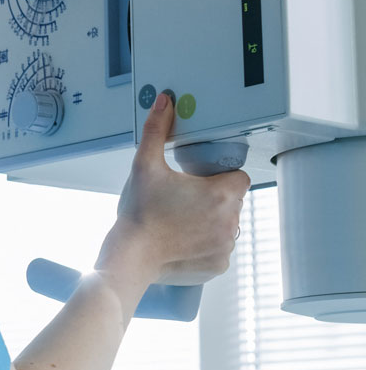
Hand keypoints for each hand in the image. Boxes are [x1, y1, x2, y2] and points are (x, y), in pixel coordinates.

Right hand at [98, 93, 248, 285]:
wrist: (130, 256)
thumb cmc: (139, 214)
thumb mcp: (145, 166)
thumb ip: (157, 131)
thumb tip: (164, 103)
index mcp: (221, 194)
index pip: (239, 178)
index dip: (220, 177)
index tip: (200, 181)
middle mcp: (230, 221)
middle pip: (231, 202)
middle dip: (213, 199)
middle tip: (182, 201)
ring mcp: (225, 246)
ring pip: (225, 226)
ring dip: (210, 223)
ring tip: (180, 222)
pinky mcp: (217, 266)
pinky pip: (218, 250)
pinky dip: (204, 246)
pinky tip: (182, 242)